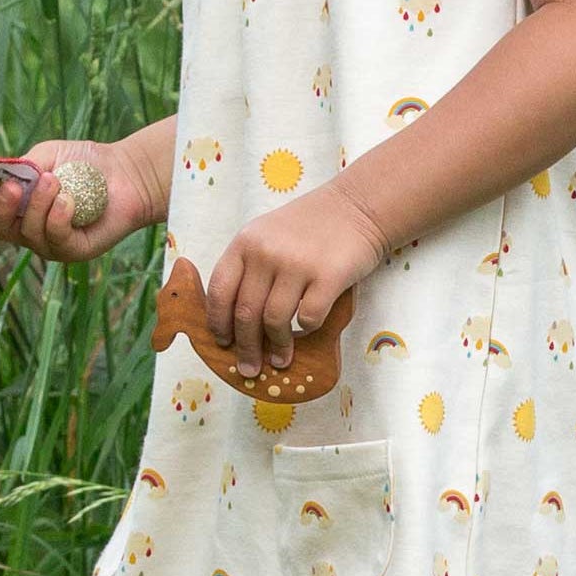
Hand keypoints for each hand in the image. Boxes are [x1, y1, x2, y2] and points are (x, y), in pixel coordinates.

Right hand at [0, 138, 156, 263]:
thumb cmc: (84, 163)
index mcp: (16, 206)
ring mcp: (50, 243)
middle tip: (13, 187)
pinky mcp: (73, 251)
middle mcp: (28, 229)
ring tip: (54, 181)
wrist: (126, 172)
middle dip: (1, 208)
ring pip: (28, 233)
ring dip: (37, 205)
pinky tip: (69, 200)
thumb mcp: (47, 155)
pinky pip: (56, 239)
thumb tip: (2, 178)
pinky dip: (58, 217)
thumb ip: (23, 166)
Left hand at [205, 184, 388, 379]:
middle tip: (250, 368)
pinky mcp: (328, 276)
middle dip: (246, 348)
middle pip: (246, 313)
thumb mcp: (267, 235)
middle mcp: (266, 252)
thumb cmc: (309, 226)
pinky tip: (309, 329)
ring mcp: (297, 264)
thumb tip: (234, 323)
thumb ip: (249, 268)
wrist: (357, 207)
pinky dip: (307, 330)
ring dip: (277, 346)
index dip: (218, 322)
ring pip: (275, 321)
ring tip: (281, 359)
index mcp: (246, 242)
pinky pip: (309, 319)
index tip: (223, 342)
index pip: (220, 291)